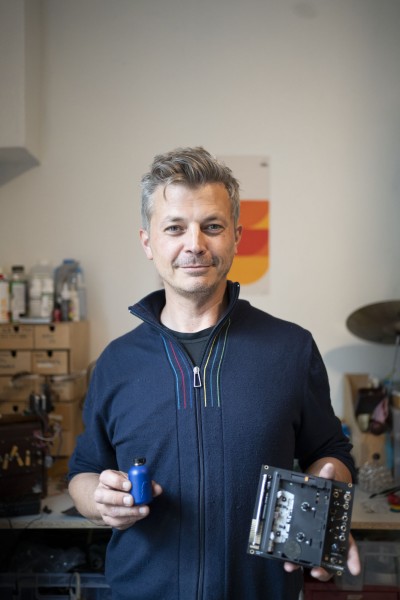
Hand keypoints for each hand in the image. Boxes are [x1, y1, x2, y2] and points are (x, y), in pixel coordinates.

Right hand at [93, 469, 162, 529]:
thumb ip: (145, 483)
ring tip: (144, 510)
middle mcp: (100, 493)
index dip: (117, 481)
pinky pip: (117, 522)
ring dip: (129, 512)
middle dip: (119, 499)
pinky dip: (130, 520)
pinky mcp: (108, 520)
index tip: (130, 485)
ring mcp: (103, 508)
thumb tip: (158, 489)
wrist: (114, 498)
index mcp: (106, 479)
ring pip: (112, 512)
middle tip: (132, 500)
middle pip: (103, 496)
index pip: (106, 477)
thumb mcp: (133, 480)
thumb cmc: (125, 486)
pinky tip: (139, 516)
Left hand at [284, 462, 360, 580]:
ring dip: (300, 565)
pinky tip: (281, 559)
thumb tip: (329, 466)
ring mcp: (311, 541)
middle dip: (323, 569)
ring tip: (290, 566)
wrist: (309, 489)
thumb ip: (326, 476)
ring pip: (309, 559)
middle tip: (316, 571)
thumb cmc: (321, 491)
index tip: (354, 570)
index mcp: (336, 528)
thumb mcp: (323, 483)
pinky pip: (294, 552)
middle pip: (327, 560)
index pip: (348, 546)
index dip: (353, 559)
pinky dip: (288, 557)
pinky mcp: (296, 539)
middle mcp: (325, 538)